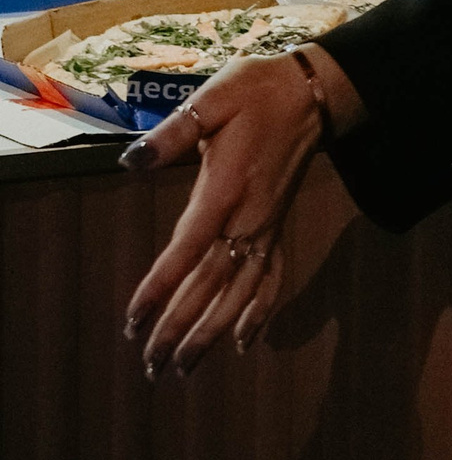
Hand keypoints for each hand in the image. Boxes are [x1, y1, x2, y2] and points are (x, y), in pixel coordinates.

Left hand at [121, 47, 361, 375]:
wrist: (311, 93)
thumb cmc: (256, 91)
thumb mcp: (212, 100)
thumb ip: (172, 135)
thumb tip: (132, 162)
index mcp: (226, 189)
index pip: (187, 251)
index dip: (160, 289)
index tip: (134, 323)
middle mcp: (249, 218)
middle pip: (212, 285)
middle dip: (181, 328)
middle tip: (152, 367)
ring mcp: (267, 226)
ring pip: (241, 292)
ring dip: (212, 333)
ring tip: (184, 368)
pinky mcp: (277, 226)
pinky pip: (271, 278)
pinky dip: (259, 313)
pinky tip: (243, 342)